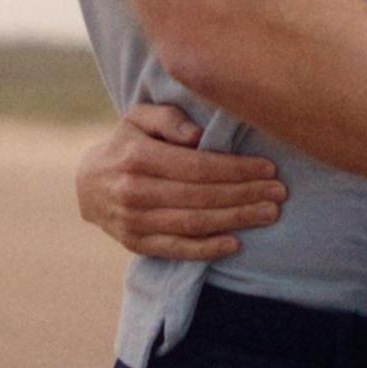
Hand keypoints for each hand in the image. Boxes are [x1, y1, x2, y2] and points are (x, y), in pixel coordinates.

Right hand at [75, 102, 286, 259]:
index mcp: (139, 158)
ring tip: (269, 213)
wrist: (87, 184)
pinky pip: (176, 249)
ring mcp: (135, 222)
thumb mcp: (138, 118)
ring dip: (236, 219)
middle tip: (279, 193)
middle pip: (202, 196)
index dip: (236, 169)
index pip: (198, 166)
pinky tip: (236, 243)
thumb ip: (167, 118)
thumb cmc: (126, 144)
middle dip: (245, 194)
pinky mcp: (136, 244)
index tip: (268, 168)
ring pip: (194, 223)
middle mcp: (136, 192)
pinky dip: (207, 249)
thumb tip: (198, 135)